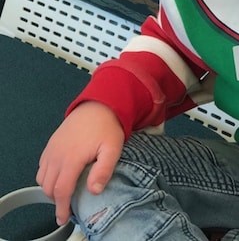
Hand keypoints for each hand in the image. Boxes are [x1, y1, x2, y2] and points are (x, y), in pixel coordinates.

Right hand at [36, 101, 124, 224]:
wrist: (98, 106)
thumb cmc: (107, 128)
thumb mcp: (113, 148)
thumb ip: (104, 170)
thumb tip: (94, 191)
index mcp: (72, 158)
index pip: (61, 190)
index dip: (61, 207)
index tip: (64, 217)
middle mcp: (57, 155)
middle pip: (49, 187)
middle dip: (56, 200)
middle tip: (68, 206)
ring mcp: (51, 150)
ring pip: (42, 178)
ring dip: (51, 189)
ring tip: (65, 193)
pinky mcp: (50, 145)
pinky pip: (42, 167)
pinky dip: (47, 177)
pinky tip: (60, 177)